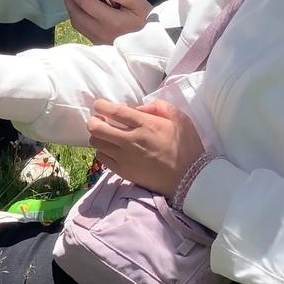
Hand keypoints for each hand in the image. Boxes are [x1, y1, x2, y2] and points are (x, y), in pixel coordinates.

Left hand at [64, 0, 154, 44]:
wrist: (150, 44)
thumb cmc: (145, 21)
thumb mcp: (140, 5)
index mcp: (113, 21)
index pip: (87, 4)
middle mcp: (101, 32)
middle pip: (77, 14)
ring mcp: (97, 39)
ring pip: (76, 23)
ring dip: (71, 8)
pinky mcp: (96, 43)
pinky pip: (81, 29)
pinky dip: (77, 16)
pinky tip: (79, 8)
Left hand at [86, 99, 204, 195]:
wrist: (189, 178)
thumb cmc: (186, 146)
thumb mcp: (180, 119)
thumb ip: (159, 107)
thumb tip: (138, 108)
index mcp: (146, 125)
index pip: (115, 112)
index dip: (101, 106)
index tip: (99, 105)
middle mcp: (131, 140)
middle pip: (97, 128)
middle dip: (93, 121)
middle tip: (99, 120)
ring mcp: (124, 157)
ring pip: (96, 143)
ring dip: (98, 136)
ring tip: (106, 135)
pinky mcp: (122, 171)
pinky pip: (101, 158)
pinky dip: (102, 151)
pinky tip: (111, 149)